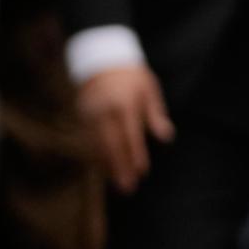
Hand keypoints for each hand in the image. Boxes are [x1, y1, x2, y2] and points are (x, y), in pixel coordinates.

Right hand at [78, 63, 173, 192]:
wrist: (101, 60)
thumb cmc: (132, 76)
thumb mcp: (150, 89)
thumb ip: (156, 115)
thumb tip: (166, 137)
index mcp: (125, 105)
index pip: (131, 136)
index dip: (136, 155)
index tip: (142, 172)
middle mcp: (105, 112)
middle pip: (112, 145)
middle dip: (120, 168)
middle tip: (128, 188)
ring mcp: (90, 116)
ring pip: (97, 147)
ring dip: (107, 167)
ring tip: (117, 184)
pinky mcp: (81, 118)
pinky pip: (88, 142)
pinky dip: (95, 157)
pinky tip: (103, 169)